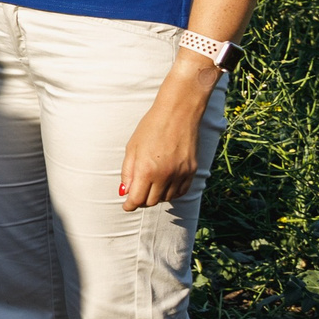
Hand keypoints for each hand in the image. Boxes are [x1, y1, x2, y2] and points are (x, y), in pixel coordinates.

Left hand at [118, 65, 213, 211]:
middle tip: (136, 195)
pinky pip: (182, 191)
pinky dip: (172, 193)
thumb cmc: (151, 127)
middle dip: (141, 201)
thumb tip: (125, 192)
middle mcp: (165, 175)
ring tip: (150, 187)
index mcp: (146, 169)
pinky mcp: (192, 170)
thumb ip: (128, 172)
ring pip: (167, 198)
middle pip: (151, 201)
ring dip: (156, 196)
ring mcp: (181, 173)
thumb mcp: (132, 148)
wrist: (178, 113)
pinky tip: (165, 186)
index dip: (130, 205)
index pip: (137, 199)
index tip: (127, 206)